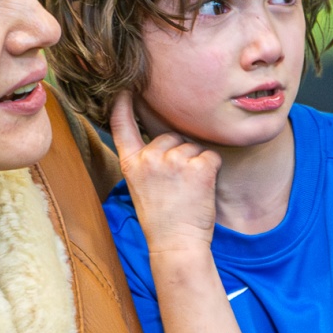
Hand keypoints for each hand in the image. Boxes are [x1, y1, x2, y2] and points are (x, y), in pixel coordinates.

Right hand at [109, 92, 217, 256]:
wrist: (176, 246)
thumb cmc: (162, 220)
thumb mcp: (141, 187)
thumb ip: (147, 161)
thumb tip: (166, 137)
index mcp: (131, 163)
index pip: (121, 125)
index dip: (123, 104)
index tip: (126, 87)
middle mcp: (149, 158)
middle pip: (171, 135)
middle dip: (179, 153)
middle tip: (177, 186)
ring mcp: (173, 161)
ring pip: (193, 146)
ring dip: (196, 163)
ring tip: (188, 190)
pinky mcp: (198, 167)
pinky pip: (211, 156)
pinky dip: (211, 169)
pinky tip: (202, 189)